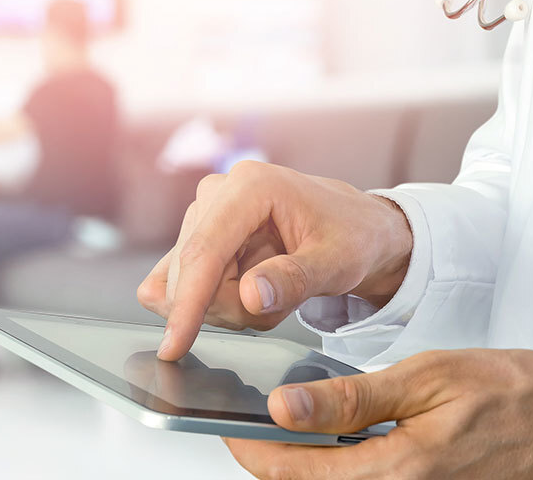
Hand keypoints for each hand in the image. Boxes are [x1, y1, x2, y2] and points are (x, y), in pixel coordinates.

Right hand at [138, 161, 412, 360]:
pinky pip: (182, 285)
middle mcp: (218, 192)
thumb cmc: (352, 237)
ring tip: (277, 289)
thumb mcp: (338, 263)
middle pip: (193, 275)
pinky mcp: (196, 235)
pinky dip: (217, 302)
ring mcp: (203, 214)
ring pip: (187, 286)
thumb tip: (250, 296)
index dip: (187, 303)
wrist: (357, 228)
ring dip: (231, 306)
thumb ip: (296, 280)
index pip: (203, 252)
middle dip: (232, 307)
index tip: (176, 346)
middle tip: (284, 300)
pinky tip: (253, 289)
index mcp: (250, 186)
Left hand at [225, 349, 532, 478]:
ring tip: (291, 423)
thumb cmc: (519, 394)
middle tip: (250, 418)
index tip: (225, 421)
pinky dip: (342, 468)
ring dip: (305, 464)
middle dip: (273, 457)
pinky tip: (341, 437)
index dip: (249, 448)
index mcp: (396, 474)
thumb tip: (285, 410)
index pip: (292, 473)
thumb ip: (353, 399)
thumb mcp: (430, 378)